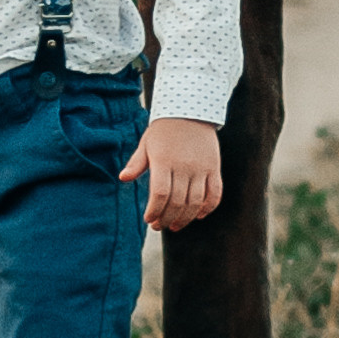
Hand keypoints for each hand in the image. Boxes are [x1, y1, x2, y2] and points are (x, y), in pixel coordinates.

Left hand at [121, 115, 221, 231]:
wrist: (190, 112)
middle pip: (177, 202)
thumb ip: (136, 163)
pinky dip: (208, 208)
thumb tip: (123, 178)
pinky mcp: (214, 168)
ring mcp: (201, 168)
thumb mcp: (147, 144)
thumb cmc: (164, 130)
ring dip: (185, 218)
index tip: (149, 219)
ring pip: (195, 202)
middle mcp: (184, 166)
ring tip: (175, 225)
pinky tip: (199, 215)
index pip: (160, 194)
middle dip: (167, 219)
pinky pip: (215, 193)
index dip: (155, 211)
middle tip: (159, 226)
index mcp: (164, 161)